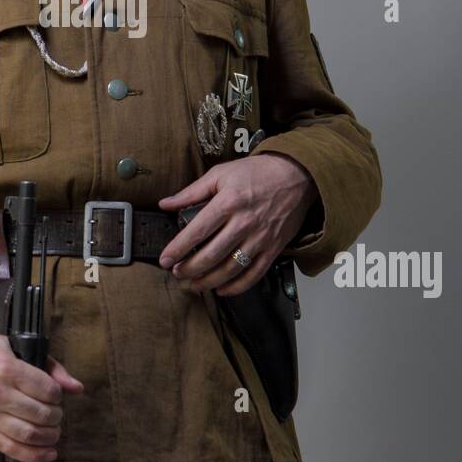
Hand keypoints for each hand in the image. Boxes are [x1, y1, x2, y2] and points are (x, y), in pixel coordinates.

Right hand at [0, 336, 84, 461]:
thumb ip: (48, 366)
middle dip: (56, 416)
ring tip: (53, 430)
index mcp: (6, 368)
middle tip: (56, 413)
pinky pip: (11, 449)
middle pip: (40, 414)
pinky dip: (35, 456)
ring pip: (29, 435)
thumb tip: (76, 388)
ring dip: (49, 437)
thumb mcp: (14, 346)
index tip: (56, 395)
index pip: (47, 389)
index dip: (58, 395)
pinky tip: (48, 453)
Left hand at [157, 153, 318, 296]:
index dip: (178, 248)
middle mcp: (244, 223)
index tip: (165, 260)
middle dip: (190, 269)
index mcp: (228, 202)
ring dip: (209, 281)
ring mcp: (260, 238)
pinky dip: (236, 287)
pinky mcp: (273, 249)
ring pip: (231, 269)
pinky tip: (221, 289)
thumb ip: (191, 192)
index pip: (197, 231)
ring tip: (194, 284)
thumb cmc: (256, 173)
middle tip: (177, 273)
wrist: (296, 175)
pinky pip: (254, 274)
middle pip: (212, 255)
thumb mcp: (220, 173)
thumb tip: (165, 203)